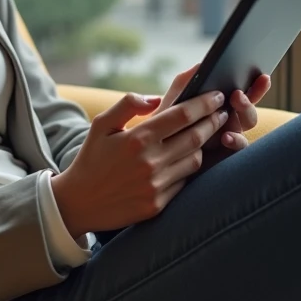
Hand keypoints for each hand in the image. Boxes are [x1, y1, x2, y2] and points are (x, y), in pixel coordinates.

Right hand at [51, 88, 230, 235]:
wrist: (78, 203)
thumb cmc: (91, 158)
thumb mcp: (101, 124)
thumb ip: (128, 104)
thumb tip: (155, 97)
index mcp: (137, 138)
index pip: (182, 115)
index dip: (204, 104)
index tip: (217, 96)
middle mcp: (149, 162)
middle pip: (196, 137)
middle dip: (213, 121)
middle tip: (222, 112)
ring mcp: (155, 186)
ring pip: (195, 159)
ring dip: (204, 144)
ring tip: (207, 133)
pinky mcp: (158, 204)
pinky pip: (185, 181)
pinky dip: (189, 167)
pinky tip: (190, 157)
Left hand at [158, 64, 271, 152]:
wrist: (155, 148)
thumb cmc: (167, 120)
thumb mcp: (176, 97)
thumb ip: (187, 80)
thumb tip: (203, 63)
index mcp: (222, 105)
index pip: (245, 93)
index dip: (258, 86)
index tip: (263, 77)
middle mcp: (230, 121)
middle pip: (249, 110)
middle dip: (248, 101)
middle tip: (238, 93)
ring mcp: (230, 138)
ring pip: (246, 126)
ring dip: (244, 114)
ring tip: (235, 105)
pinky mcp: (224, 154)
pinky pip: (238, 148)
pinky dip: (236, 141)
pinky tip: (226, 137)